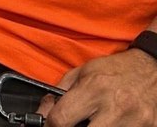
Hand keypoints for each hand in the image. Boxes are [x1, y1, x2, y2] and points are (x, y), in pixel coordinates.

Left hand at [40, 49, 156, 125]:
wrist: (151, 69)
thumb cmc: (116, 70)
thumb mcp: (84, 72)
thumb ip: (60, 92)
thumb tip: (43, 112)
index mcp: (94, 88)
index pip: (62, 119)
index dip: (50, 125)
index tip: (50, 124)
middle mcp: (114, 107)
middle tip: (72, 125)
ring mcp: (133, 123)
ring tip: (95, 122)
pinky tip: (111, 124)